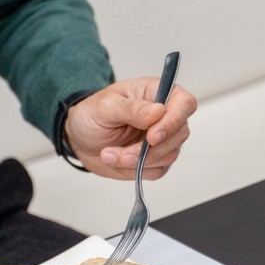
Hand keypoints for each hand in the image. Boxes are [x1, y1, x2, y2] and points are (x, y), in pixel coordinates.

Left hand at [63, 77, 196, 179]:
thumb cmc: (92, 114)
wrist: (80, 138)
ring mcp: (163, 139)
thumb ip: (131, 109)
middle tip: (122, 153)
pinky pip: (157, 170)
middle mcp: (165, 116)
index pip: (184, 103)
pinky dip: (136, 170)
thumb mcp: (105, 107)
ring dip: (138, 161)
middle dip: (149, 149)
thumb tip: (158, 112)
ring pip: (168, 156)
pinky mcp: (156, 160)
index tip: (152, 137)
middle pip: (179, 134)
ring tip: (109, 154)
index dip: (173, 121)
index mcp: (156, 93)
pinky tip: (117, 160)